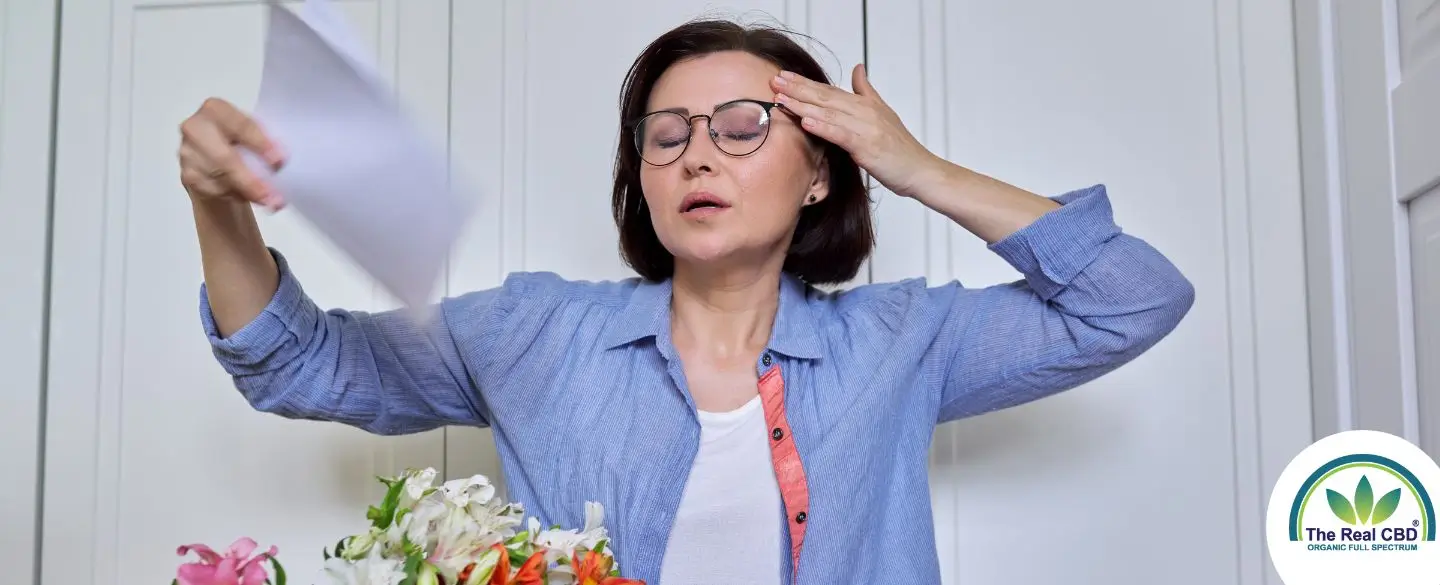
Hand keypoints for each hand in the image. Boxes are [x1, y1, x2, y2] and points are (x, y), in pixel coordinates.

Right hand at [178, 98, 286, 209]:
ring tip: (270, 200)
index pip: (239, 125)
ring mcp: (188, 153)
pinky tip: (248, 196)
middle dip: (250, 180)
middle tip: (273, 197)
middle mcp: (195, 127)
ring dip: (247, 192)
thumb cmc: (241, 142)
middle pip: (224, 158)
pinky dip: (236, 196)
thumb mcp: (252, 133)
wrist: (216, 161)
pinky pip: (214, 190)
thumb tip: (279, 161)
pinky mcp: (188, 176)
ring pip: (220, 178)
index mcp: (215, 109)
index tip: (278, 161)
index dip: (259, 143)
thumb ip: (263, 140)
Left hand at [770, 64, 945, 197]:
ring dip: (803, 105)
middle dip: (798, 89)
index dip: (805, 83)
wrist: (921, 170)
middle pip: (825, 97)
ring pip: (829, 113)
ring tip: (781, 99)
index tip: (783, 76)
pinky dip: (823, 127)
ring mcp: (866, 128)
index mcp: (864, 104)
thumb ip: (867, 91)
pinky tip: (806, 122)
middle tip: (774, 81)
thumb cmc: (901, 148)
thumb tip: (858, 68)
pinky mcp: (868, 146)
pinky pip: (841, 134)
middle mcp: (864, 112)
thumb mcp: (883, 112)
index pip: (829, 91)